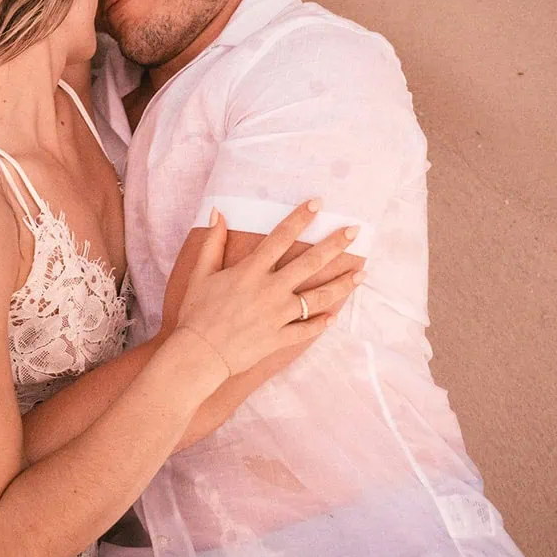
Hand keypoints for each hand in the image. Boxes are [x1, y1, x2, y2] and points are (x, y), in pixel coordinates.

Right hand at [176, 200, 363, 375]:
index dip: (300, 218)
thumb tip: (217, 212)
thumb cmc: (196, 312)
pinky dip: (321, 323)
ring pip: (318, 297)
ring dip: (342, 285)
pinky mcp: (279, 338)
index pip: (281, 237)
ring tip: (361, 274)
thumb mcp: (200, 273)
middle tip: (354, 231)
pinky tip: (334, 316)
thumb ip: (212, 242)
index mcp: (251, 271)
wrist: (199, 354)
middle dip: (334, 244)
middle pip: (310, 262)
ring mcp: (278, 315)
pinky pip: (307, 330)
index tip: (318, 203)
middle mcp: (270, 290)